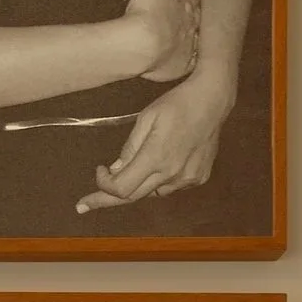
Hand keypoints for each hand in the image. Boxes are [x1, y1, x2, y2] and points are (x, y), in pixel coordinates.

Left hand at [77, 65, 235, 211]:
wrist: (213, 99)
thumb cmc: (176, 104)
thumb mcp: (146, 119)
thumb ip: (130, 148)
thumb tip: (116, 170)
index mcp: (156, 158)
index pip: (121, 188)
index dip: (103, 187)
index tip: (99, 172)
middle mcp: (172, 175)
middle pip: (133, 197)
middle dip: (108, 198)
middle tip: (87, 203)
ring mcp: (187, 179)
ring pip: (152, 193)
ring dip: (139, 184)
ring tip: (139, 165)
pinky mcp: (199, 178)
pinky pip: (171, 187)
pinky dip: (160, 180)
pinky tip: (165, 161)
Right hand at [141, 0, 202, 84]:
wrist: (139, 47)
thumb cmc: (144, 14)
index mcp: (184, 6)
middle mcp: (189, 27)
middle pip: (198, 17)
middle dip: (198, 12)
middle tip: (198, 9)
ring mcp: (186, 48)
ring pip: (197, 40)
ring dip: (197, 36)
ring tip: (196, 34)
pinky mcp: (179, 67)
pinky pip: (189, 63)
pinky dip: (191, 60)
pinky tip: (191, 59)